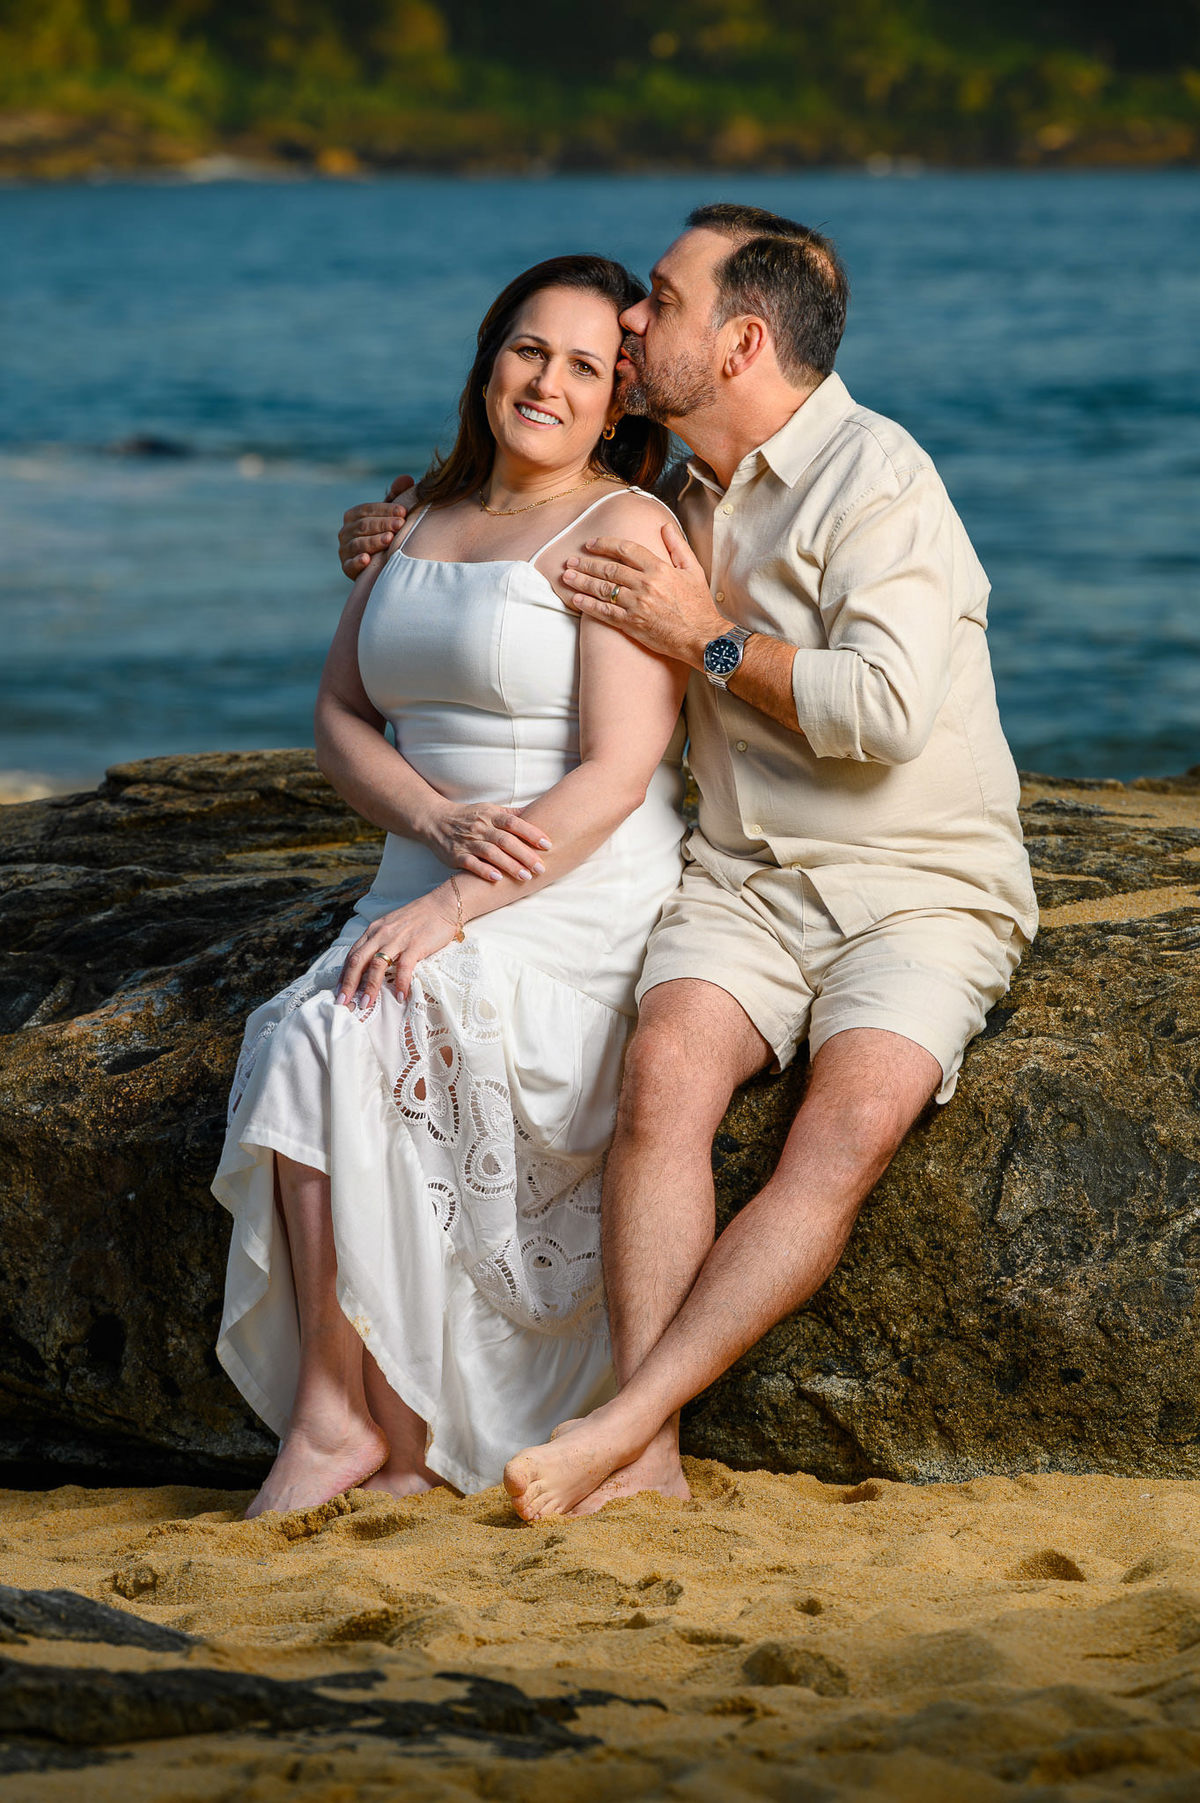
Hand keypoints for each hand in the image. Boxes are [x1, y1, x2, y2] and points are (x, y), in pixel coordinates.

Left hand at [336, 888, 457, 1007]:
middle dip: (348, 984)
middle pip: (358, 962)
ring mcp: (398, 939)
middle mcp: (381, 934)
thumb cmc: (419, 917)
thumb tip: (371, 964)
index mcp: (374, 930)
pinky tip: (400, 996)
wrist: (442, 904)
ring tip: (366, 1003)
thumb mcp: (391, 926)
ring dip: (370, 987)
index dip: (343, 975)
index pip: (352, 954)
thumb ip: (380, 942)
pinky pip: (404, 968)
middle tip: (342, 1003)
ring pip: (377, 966)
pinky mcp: (415, 945)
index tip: (338, 991)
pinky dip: (400, 984)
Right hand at [339, 474, 415, 577]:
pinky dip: (357, 562)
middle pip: (363, 525)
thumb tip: (407, 478)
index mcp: (353, 516)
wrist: (380, 565)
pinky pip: (350, 565)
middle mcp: (345, 531)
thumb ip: (396, 497)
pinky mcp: (347, 568)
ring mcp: (344, 550)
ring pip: (357, 544)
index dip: (385, 510)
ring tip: (389, 539)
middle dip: (382, 524)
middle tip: (400, 525)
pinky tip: (367, 560)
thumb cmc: (385, 534)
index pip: (367, 509)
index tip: (403, 512)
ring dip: (373, 541)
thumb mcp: (390, 516)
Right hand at [424, 800, 551, 883]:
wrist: (434, 820)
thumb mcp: (489, 810)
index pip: (514, 823)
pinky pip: (471, 864)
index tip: (548, 844)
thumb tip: (539, 810)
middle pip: (505, 840)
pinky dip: (484, 871)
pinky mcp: (456, 855)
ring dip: (509, 865)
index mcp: (491, 815)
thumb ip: (512, 814)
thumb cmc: (468, 817)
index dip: (531, 833)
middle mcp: (480, 827)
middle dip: (524, 854)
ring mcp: (467, 842)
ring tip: (525, 877)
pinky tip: (497, 879)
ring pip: (491, 853)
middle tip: (541, 867)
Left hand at [560, 519, 728, 665]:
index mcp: (659, 569)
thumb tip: (664, 526)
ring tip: (567, 576)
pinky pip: (605, 613)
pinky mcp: (632, 624)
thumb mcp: (693, 570)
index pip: (626, 550)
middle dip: (586, 563)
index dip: (605, 544)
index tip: (590, 544)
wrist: (701, 637)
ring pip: (603, 589)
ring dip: (582, 581)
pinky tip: (576, 600)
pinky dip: (588, 605)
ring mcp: (637, 605)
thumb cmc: (698, 606)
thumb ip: (678, 546)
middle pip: (609, 569)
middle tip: (570, 560)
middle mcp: (646, 585)